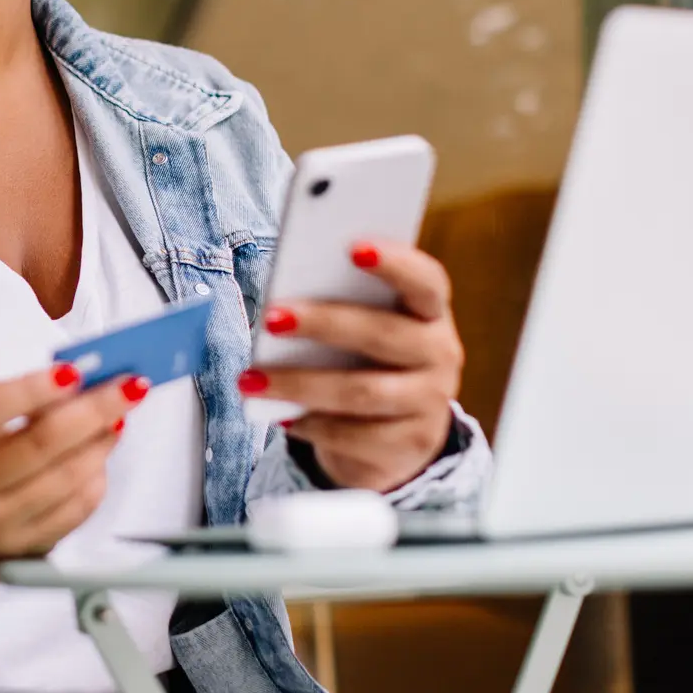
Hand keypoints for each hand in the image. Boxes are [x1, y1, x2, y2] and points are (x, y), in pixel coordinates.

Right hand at [0, 364, 148, 651]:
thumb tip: (70, 381)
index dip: (28, 390)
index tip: (72, 372)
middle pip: (37, 446)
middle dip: (92, 410)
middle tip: (127, 384)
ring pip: (64, 481)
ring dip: (101, 443)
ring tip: (118, 417)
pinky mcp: (23, 557)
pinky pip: (73, 513)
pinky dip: (95, 479)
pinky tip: (99, 457)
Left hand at [240, 242, 463, 492]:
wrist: (395, 437)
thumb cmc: (366, 362)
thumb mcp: (362, 329)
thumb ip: (340, 306)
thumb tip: (285, 299)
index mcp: (430, 312)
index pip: (425, 281)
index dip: (395, 263)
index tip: (353, 247)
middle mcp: (440, 354)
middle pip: (384, 334)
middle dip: (323, 323)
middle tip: (271, 317)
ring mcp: (430, 402)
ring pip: (362, 391)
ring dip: (300, 383)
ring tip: (251, 379)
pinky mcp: (410, 444)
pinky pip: (355, 435)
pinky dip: (311, 424)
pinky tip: (279, 415)